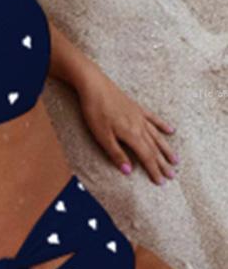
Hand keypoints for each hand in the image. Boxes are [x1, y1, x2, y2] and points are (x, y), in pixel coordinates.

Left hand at [77, 70, 177, 184]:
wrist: (94, 85)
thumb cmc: (95, 112)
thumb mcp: (102, 137)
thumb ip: (116, 154)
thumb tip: (129, 171)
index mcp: (132, 135)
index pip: (147, 157)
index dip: (154, 170)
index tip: (161, 182)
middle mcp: (140, 126)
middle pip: (154, 148)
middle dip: (163, 163)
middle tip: (173, 176)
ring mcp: (139, 116)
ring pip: (157, 136)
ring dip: (166, 148)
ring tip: (175, 159)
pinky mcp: (136, 107)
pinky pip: (153, 119)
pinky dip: (162, 125)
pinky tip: (171, 130)